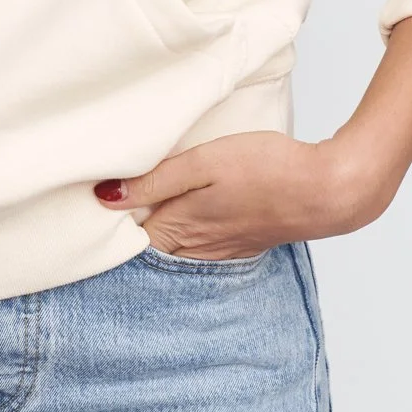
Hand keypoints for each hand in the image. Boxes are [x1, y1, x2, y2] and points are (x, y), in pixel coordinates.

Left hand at [93, 130, 396, 258]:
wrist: (327, 191)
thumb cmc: (267, 168)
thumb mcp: (204, 163)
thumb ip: (155, 180)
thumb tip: (104, 197)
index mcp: (179, 228)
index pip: (127, 231)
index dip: (105, 218)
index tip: (84, 202)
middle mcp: (195, 247)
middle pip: (146, 241)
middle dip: (125, 226)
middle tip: (99, 203)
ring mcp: (220, 248)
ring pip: (172, 244)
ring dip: (154, 229)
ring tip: (133, 208)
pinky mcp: (240, 241)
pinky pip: (198, 243)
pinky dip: (183, 232)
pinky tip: (182, 215)